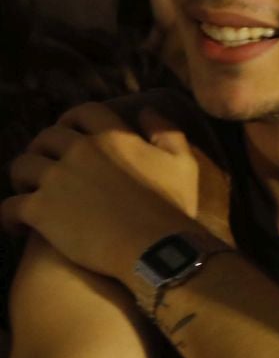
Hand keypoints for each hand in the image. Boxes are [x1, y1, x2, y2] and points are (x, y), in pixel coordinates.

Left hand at [2, 113, 206, 279]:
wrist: (154, 247)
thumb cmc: (172, 206)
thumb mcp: (182, 162)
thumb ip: (166, 131)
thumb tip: (147, 110)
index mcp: (112, 135)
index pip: (82, 112)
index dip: (72, 119)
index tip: (71, 132)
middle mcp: (79, 151)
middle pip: (46, 138)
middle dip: (43, 148)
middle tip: (47, 164)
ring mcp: (56, 180)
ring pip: (21, 167)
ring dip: (22, 177)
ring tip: (29, 191)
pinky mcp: (40, 211)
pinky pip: (9, 207)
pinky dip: (8, 215)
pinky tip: (16, 224)